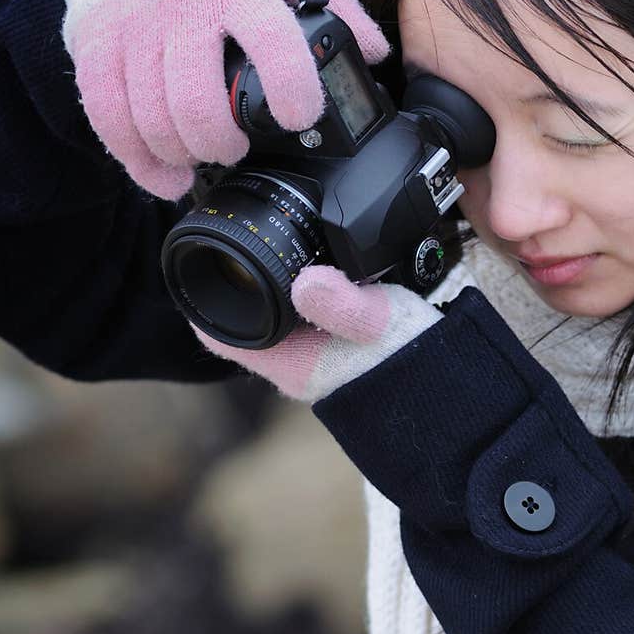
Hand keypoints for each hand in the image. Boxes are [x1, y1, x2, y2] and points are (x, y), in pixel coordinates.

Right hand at [61, 0, 388, 199]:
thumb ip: (331, 1)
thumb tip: (376, 53)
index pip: (271, 41)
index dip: (293, 91)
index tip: (301, 118)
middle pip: (199, 104)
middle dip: (225, 144)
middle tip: (237, 147)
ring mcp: (127, 25)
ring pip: (155, 121)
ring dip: (185, 155)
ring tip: (204, 156)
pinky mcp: (91, 47)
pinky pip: (110, 122)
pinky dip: (140, 162)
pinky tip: (164, 175)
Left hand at [192, 263, 441, 404]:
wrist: (447, 398)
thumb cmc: (412, 365)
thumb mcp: (380, 323)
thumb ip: (343, 305)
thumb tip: (304, 282)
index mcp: (288, 362)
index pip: (215, 332)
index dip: (194, 296)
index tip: (187, 256)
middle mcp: (292, 365)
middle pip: (238, 319)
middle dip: (227, 281)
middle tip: (222, 235)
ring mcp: (312, 360)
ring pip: (268, 318)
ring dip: (261, 286)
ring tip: (260, 243)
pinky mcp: (333, 350)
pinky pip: (297, 318)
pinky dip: (293, 292)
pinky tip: (309, 268)